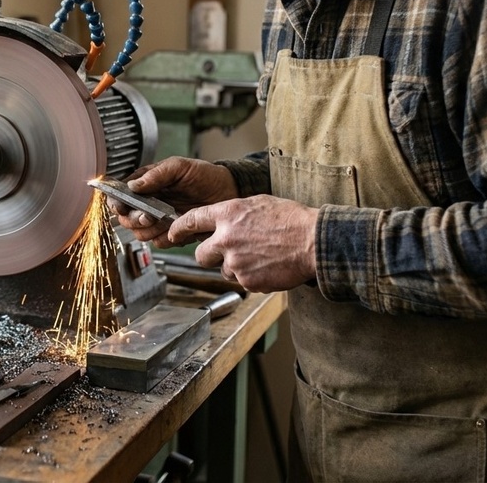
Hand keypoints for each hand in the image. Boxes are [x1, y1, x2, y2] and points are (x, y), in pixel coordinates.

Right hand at [109, 157, 237, 242]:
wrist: (228, 192)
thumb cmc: (205, 175)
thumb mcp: (180, 167)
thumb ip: (156, 174)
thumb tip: (133, 186)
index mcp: (146, 184)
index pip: (120, 195)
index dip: (117, 202)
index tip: (121, 206)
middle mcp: (149, 203)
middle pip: (126, 218)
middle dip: (134, 219)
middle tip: (148, 215)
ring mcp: (159, 219)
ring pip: (140, 233)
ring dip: (148, 230)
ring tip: (163, 220)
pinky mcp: (171, 233)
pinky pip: (158, 242)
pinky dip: (164, 238)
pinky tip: (175, 228)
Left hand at [169, 195, 318, 292]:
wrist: (313, 242)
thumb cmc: (291, 220)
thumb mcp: (259, 203)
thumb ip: (234, 213)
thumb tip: (222, 222)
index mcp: (228, 214)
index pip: (191, 220)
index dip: (178, 229)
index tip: (173, 234)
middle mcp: (226, 238)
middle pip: (200, 254)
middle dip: (210, 255)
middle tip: (227, 252)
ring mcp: (235, 262)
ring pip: (222, 270)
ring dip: (235, 266)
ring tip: (259, 256)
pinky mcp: (246, 281)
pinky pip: (241, 281)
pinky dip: (251, 277)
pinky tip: (268, 266)